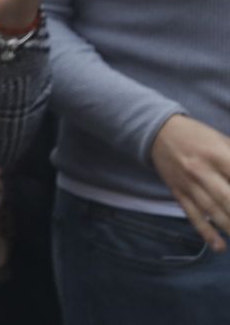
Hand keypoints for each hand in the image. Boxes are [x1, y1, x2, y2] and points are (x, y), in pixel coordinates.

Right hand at [151, 115, 229, 251]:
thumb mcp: (223, 140)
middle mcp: (202, 171)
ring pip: (213, 211)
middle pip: (228, 199)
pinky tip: (219, 246)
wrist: (157, 132)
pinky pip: (193, 215)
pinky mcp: (178, 193)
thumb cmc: (198, 136)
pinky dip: (206, 232)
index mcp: (217, 154)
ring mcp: (188, 184)